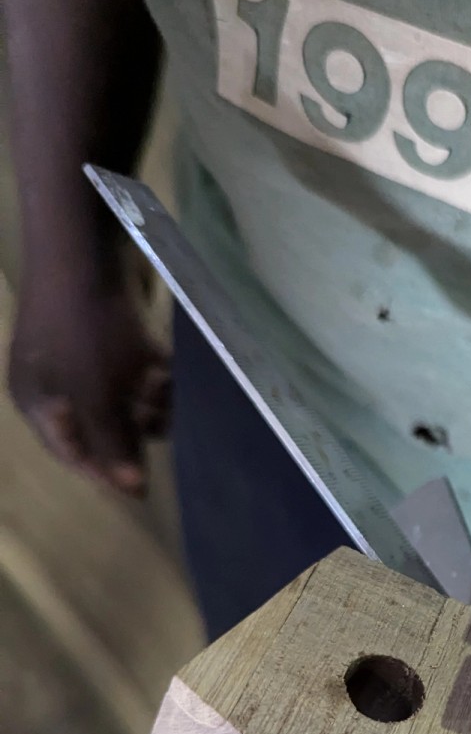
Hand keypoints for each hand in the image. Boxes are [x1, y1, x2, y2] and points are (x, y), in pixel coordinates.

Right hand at [7, 267, 168, 496]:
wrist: (86, 243)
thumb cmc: (85, 330)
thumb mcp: (98, 396)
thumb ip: (114, 444)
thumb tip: (130, 490)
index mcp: (38, 402)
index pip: (73, 453)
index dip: (107, 471)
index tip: (144, 486)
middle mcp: (56, 381)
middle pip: (105, 424)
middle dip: (134, 424)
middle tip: (152, 413)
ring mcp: (82, 352)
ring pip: (127, 396)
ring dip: (151, 400)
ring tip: (160, 385)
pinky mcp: (110, 328)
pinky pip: (137, 365)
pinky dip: (154, 371)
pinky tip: (167, 369)